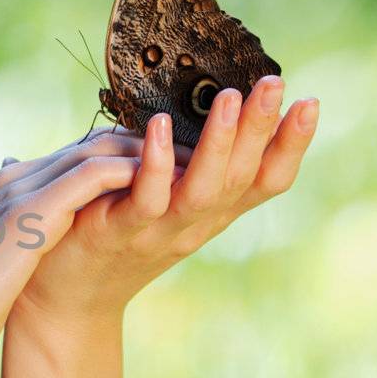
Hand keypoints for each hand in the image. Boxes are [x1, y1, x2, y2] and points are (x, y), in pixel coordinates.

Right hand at [0, 129, 191, 377]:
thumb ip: (17, 246)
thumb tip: (31, 252)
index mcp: (8, 190)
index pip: (77, 154)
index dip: (128, 154)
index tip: (173, 164)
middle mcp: (15, 178)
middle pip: (95, 141)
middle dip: (151, 143)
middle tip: (204, 152)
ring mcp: (20, 190)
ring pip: (100, 149)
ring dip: (153, 151)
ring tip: (201, 160)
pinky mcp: (29, 212)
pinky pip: (93, 175)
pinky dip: (135, 171)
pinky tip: (171, 181)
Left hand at [8, 75, 318, 328]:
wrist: (66, 295)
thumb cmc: (114, 230)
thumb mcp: (165, 198)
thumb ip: (187, 163)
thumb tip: (210, 105)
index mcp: (212, 211)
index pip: (265, 180)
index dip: (290, 146)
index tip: (310, 103)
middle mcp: (196, 223)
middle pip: (242, 178)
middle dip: (262, 129)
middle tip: (275, 82)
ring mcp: (160, 231)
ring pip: (202, 190)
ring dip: (219, 143)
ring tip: (230, 98)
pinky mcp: (119, 232)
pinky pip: (146, 199)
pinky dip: (155, 162)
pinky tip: (156, 125)